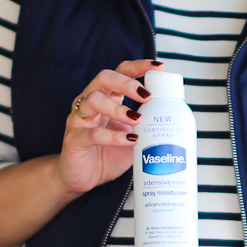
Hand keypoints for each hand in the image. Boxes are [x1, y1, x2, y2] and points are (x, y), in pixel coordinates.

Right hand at [54, 59, 163, 196]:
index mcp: (106, 97)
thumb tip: (173, 119)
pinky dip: (113, 136)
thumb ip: (147, 125)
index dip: (138, 67)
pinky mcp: (74, 141)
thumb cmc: (108, 154)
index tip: (158, 67)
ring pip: (93, 101)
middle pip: (104, 78)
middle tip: (146, 95)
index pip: (120, 72)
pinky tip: (129, 140)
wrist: (83, 179)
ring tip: (137, 120)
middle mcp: (89, 103)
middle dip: (126, 82)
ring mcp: (78, 121)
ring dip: (118, 108)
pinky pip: (92, 134)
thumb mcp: (133, 136)